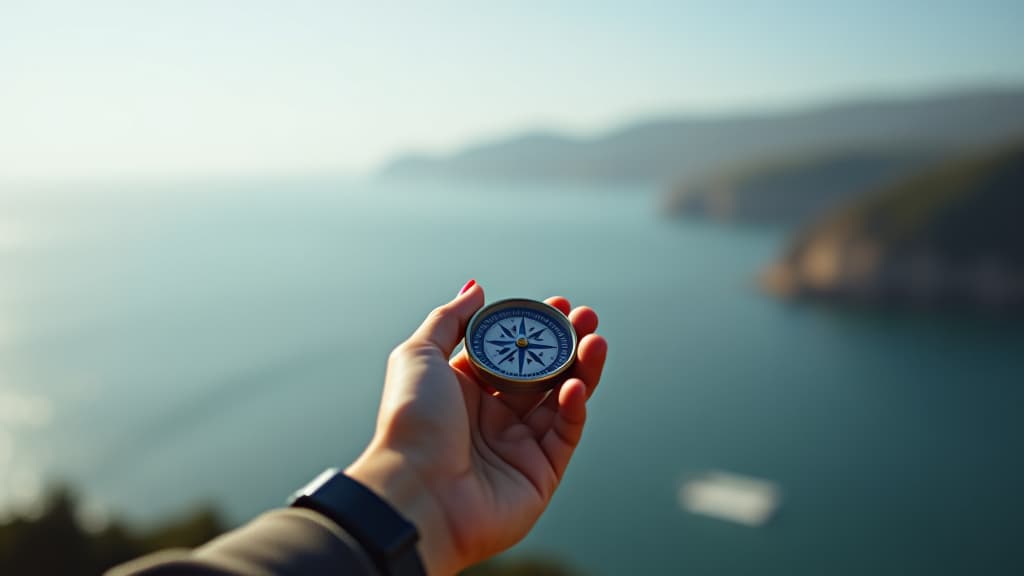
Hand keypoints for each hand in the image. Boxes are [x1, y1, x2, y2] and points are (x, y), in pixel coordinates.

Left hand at [345, 281, 607, 574]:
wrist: (416, 493)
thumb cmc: (412, 423)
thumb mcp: (420, 355)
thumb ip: (451, 320)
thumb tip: (476, 288)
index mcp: (465, 390)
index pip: (511, 352)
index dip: (535, 328)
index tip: (557, 304)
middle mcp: (493, 418)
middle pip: (543, 373)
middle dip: (567, 343)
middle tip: (587, 318)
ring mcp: (518, 447)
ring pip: (562, 400)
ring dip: (582, 368)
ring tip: (595, 340)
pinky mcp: (540, 474)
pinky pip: (565, 434)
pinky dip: (575, 407)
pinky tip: (577, 384)